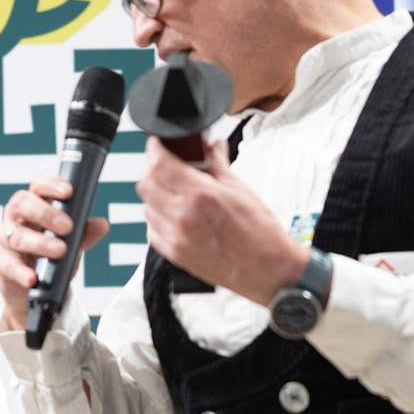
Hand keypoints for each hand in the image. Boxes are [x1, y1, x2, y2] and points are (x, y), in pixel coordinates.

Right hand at [0, 175, 111, 332]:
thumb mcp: (71, 244)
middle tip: (67, 226)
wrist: (32, 289)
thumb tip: (101, 225)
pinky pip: (8, 265)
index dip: (51, 185)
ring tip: (60, 251)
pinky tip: (33, 278)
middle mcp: (16, 218)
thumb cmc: (49, 257)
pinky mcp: (0, 262)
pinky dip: (21, 272)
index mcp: (34, 205)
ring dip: (40, 243)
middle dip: (45, 213)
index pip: (39, 186)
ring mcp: (4, 239)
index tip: (68, 192)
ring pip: (16, 235)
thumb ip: (84, 234)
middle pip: (22, 203)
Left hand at [136, 136, 308, 306]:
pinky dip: (158, 218)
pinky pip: (152, 230)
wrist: (267, 269)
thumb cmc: (260, 232)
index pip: (159, 163)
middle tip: (165, 167)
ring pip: (146, 206)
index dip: (154, 149)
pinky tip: (175, 215)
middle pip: (146, 184)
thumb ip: (219, 165)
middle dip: (152, 170)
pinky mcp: (173, 254)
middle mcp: (182, 216)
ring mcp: (174, 237)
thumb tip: (213, 147)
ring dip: (156, 195)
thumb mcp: (240, 189)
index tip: (156, 145)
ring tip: (174, 192)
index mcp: (200, 194)